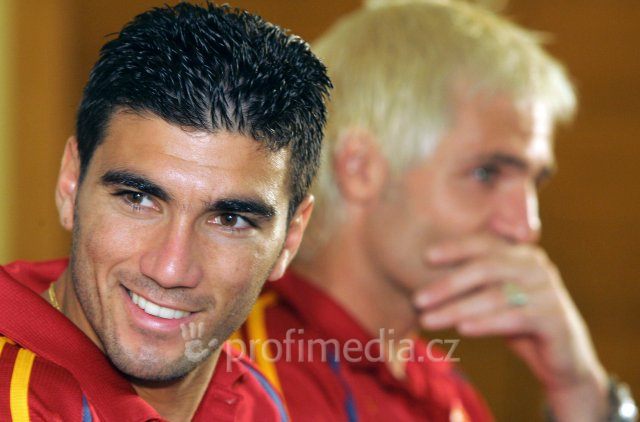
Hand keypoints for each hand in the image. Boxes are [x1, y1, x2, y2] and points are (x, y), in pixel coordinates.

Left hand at [413, 235, 608, 420]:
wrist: (563, 362)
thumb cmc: (520, 324)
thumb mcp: (496, 297)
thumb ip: (475, 280)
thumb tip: (425, 266)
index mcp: (522, 254)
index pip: (485, 244)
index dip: (455, 248)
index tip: (426, 257)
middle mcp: (538, 267)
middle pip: (486, 268)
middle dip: (448, 284)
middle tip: (418, 299)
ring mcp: (549, 292)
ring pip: (495, 296)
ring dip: (457, 309)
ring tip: (428, 320)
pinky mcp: (556, 319)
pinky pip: (514, 318)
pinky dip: (485, 323)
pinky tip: (462, 329)